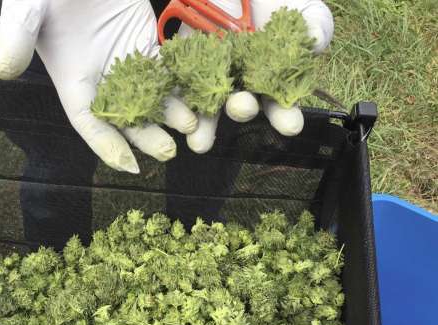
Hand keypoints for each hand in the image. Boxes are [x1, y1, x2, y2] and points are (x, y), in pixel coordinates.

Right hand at [0, 0, 199, 172]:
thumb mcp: (25, 9)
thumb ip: (17, 36)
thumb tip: (3, 69)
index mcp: (72, 80)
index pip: (88, 121)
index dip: (106, 143)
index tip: (126, 165)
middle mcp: (101, 79)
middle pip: (126, 116)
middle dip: (147, 136)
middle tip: (168, 150)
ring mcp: (127, 62)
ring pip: (152, 97)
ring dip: (172, 113)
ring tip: (192, 126)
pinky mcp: (147, 43)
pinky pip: (167, 69)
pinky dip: (182, 84)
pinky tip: (200, 95)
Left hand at [173, 0, 333, 151]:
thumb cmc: (268, 2)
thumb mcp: (295, 8)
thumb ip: (312, 23)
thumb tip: (316, 40)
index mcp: (271, 80)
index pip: (280, 104)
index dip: (285, 116)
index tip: (291, 125)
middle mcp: (241, 85)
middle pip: (241, 106)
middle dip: (242, 110)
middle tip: (243, 107)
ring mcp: (210, 79)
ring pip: (206, 107)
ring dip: (204, 126)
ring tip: (200, 141)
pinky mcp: (182, 69)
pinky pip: (177, 89)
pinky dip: (176, 104)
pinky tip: (177, 116)